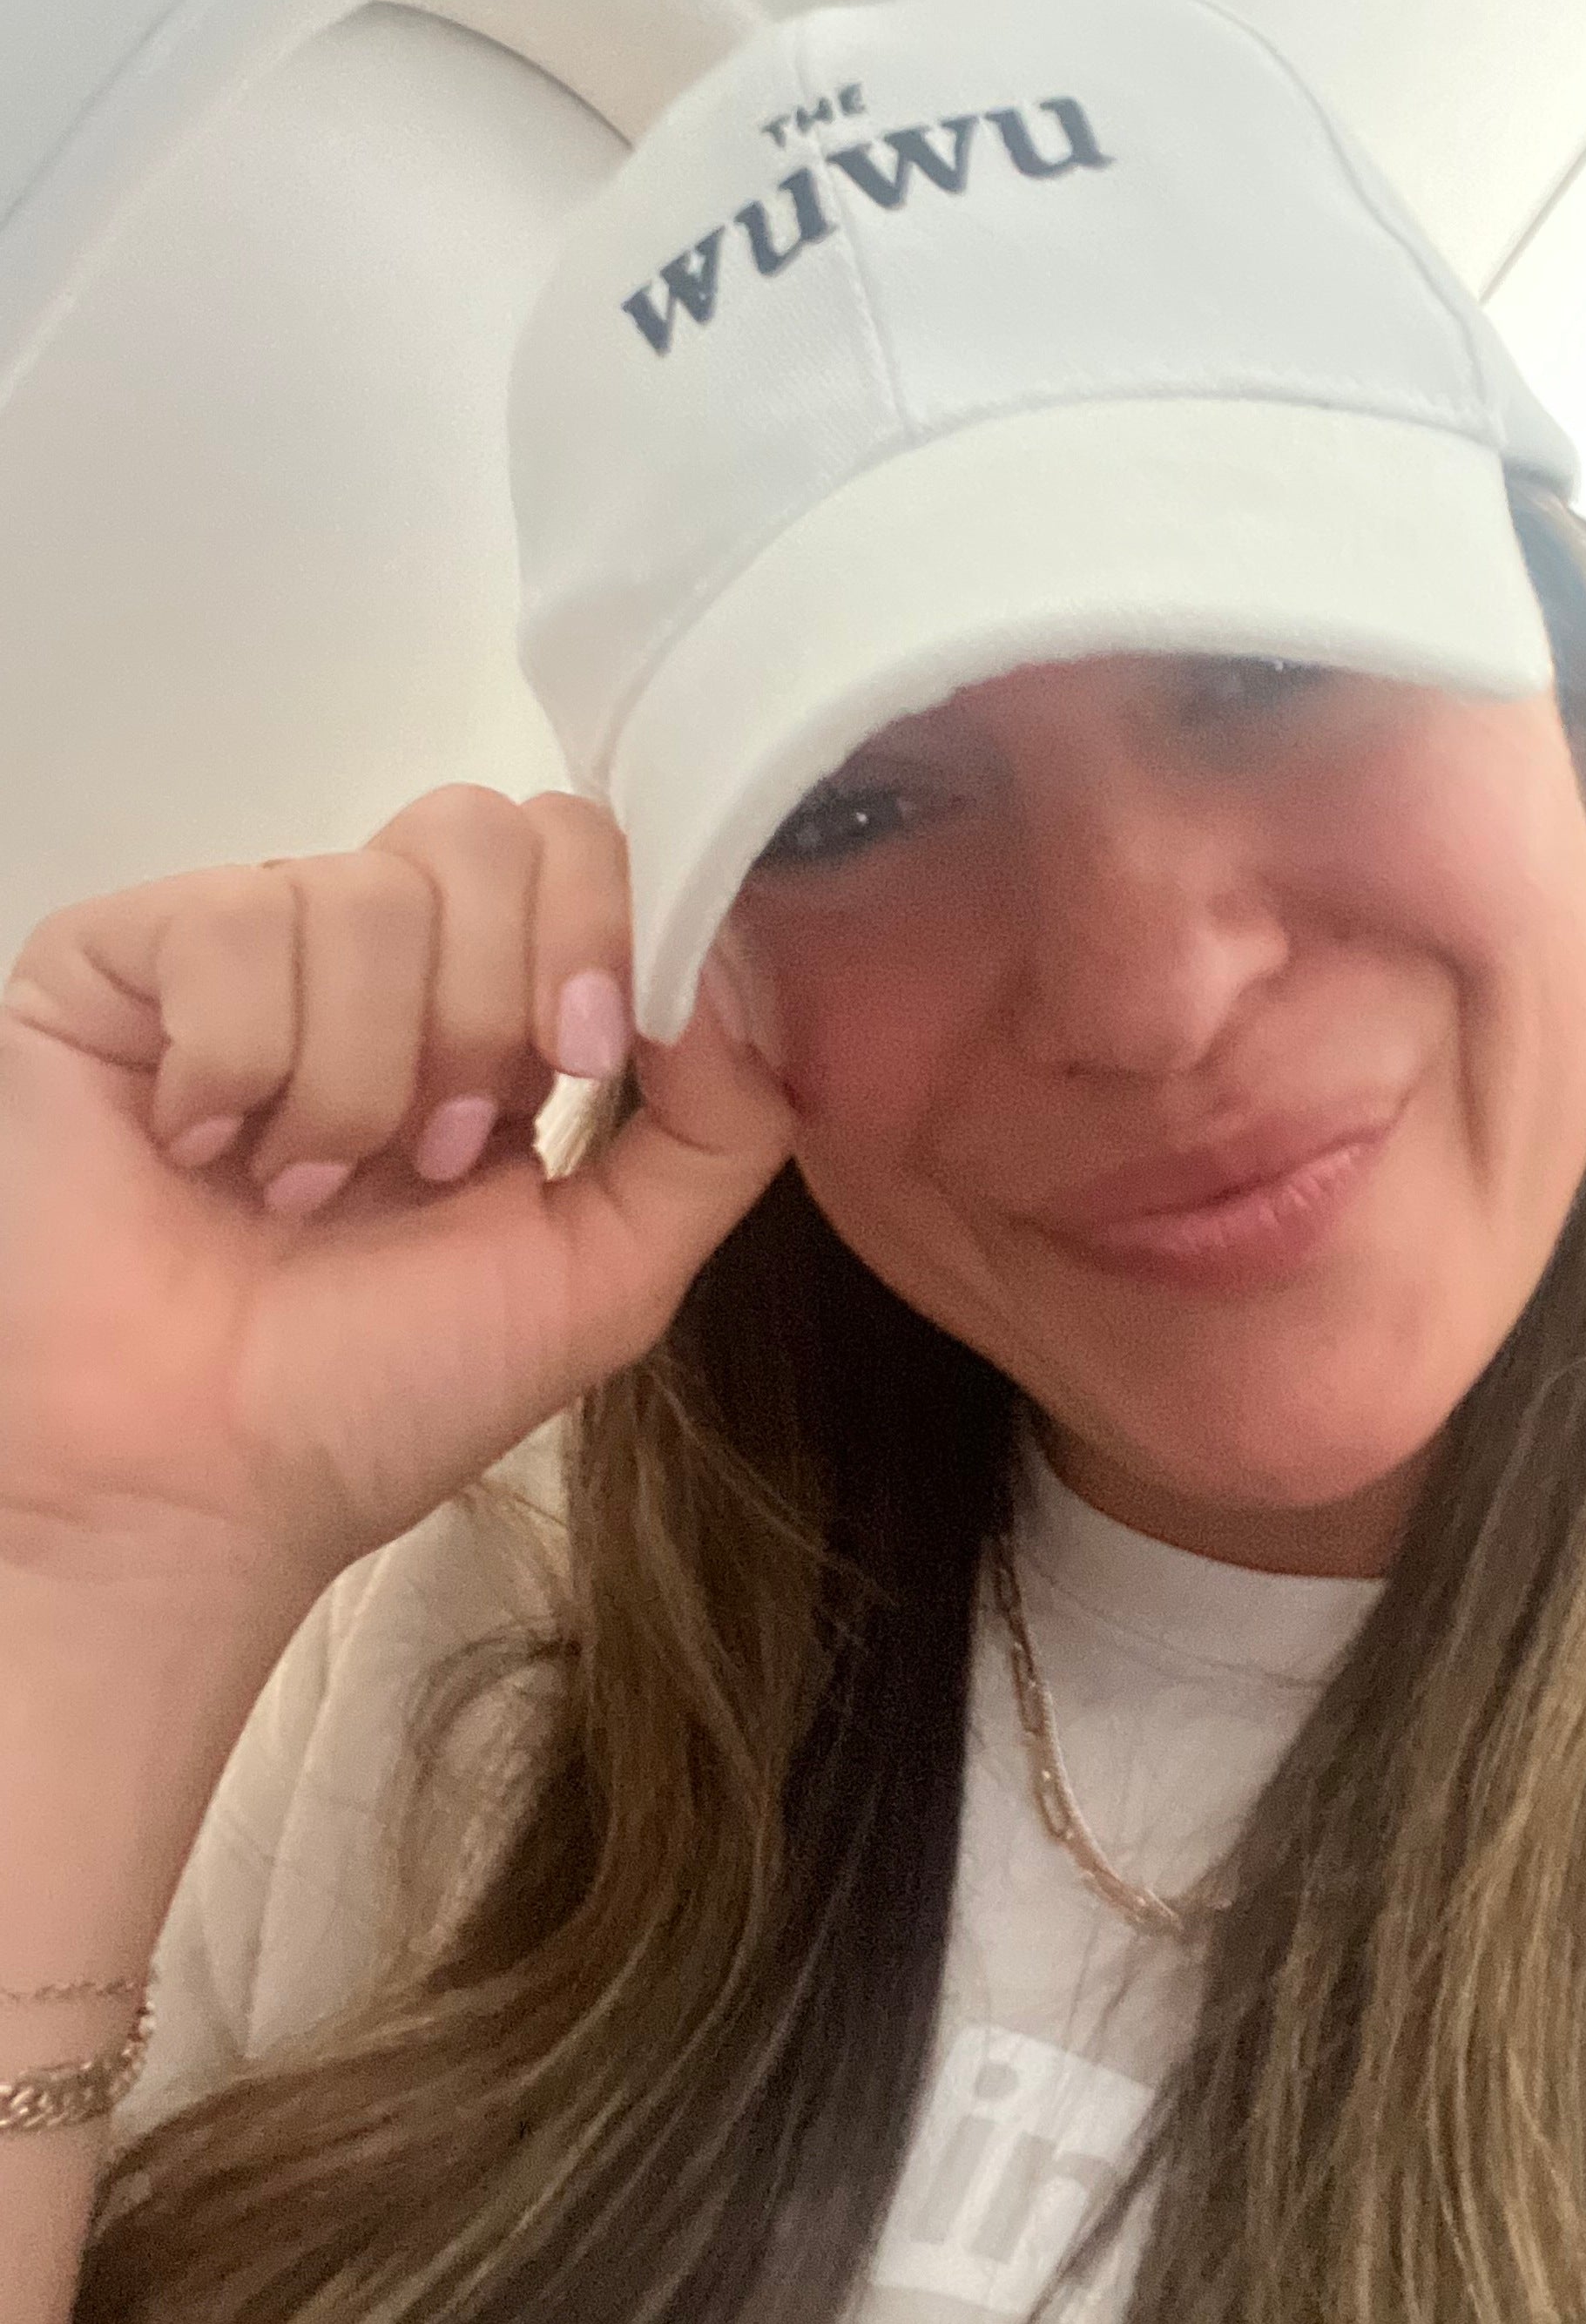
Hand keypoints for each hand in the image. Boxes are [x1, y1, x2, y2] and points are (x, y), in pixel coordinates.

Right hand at [0, 786, 793, 1607]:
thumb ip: (720, 1125)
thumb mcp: (614, 1272)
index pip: (579, 848)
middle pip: (482, 830)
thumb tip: (732, 976)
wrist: (195, 1493)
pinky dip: (236, 1065)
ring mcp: (246, 947)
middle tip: (437, 1156)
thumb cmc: (386, 1395)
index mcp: (496, 1009)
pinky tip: (203, 1148)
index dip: (602, 929)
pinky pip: (226, 924)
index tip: (584, 1060)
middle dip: (486, 1006)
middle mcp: (376, 957)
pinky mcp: (116, 960)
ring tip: (305, 1190)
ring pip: (361, 892)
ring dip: (358, 1079)